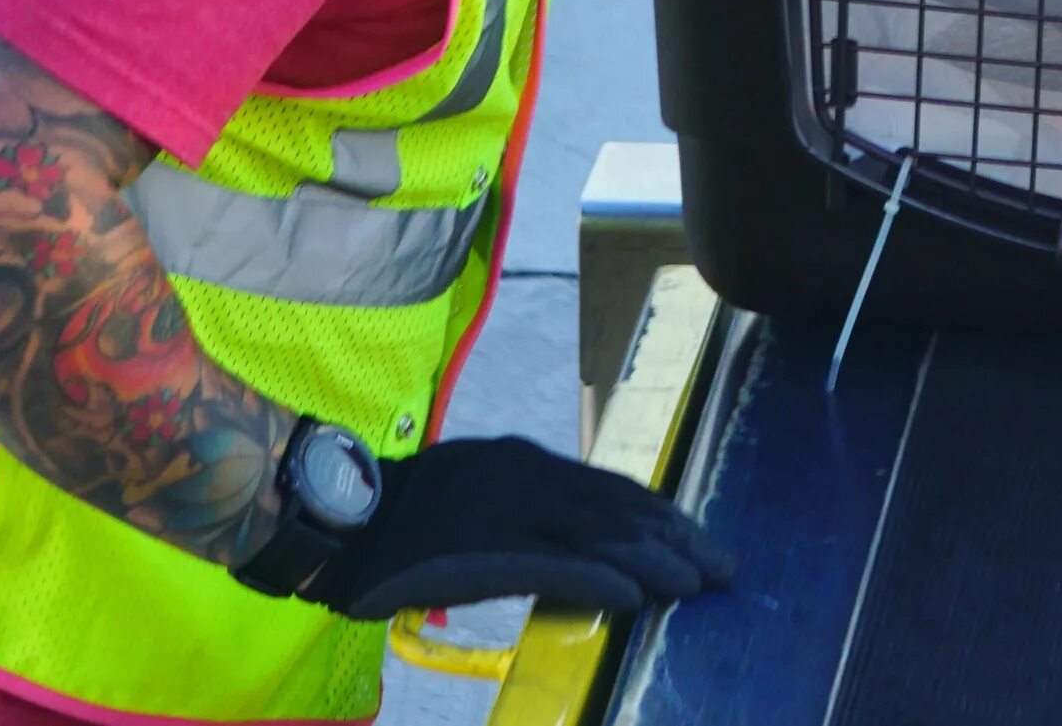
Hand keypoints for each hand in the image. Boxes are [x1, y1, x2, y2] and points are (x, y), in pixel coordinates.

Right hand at [296, 435, 733, 620]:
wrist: (339, 518)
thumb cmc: (403, 515)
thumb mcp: (476, 490)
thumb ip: (526, 510)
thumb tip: (578, 543)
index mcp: (524, 463)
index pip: (610, 487)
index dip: (660, 513)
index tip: (696, 536)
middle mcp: (525, 477)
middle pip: (618, 509)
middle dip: (675, 538)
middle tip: (721, 566)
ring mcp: (507, 511)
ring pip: (599, 537)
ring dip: (655, 562)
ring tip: (697, 584)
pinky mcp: (486, 551)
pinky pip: (555, 567)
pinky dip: (601, 581)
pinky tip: (634, 598)